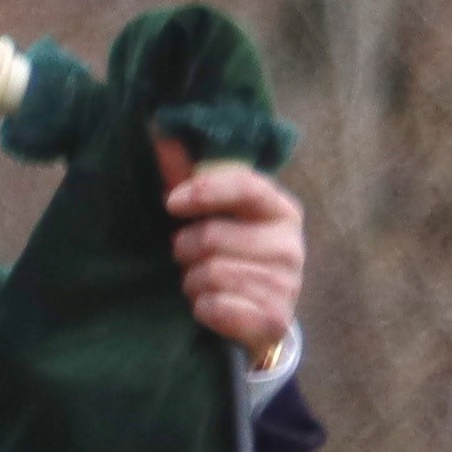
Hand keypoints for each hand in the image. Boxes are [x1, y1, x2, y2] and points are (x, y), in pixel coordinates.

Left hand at [157, 144, 301, 368]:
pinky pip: (214, 307)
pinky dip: (202, 308)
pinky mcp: (274, 319)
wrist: (258, 318)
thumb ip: (191, 177)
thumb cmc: (230, 257)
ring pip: (208, 274)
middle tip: (193, 259)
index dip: (204, 191)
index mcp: (281, 210)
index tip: (171, 203)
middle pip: (211, 237)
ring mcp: (287, 284)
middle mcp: (291, 245)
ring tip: (205, 283)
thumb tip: (160, 131)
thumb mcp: (216, 216)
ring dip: (192, 282)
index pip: (246, 186)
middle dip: (186, 250)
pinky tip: (214, 307)